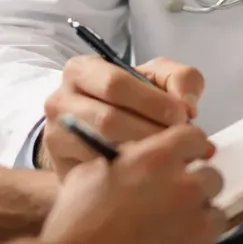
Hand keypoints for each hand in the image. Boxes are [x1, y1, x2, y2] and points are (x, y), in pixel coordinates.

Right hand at [38, 55, 204, 176]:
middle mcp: (61, 98)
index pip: (116, 83)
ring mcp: (56, 133)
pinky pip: (96, 171)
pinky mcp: (60, 164)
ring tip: (170, 158)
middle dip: (150, 131)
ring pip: (103, 147)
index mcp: (83, 69)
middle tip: (180, 143)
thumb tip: (186, 105)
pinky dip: (126, 174)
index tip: (182, 116)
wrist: (104, 137)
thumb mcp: (158, 81)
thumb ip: (181, 79)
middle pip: (109, 119)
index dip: (153, 102)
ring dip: (142, 155)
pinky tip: (148, 173)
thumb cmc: (134, 104)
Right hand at [41, 124, 225, 243]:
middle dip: (194, 189)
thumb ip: (122, 160)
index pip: (193, 138)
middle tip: (170, 205)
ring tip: (165, 240)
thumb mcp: (89, 175)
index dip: (186, 150)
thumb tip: (134, 156)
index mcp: (157, 159)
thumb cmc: (74, 230)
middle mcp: (185, 188)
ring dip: (196, 224)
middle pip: (211, 178)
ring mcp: (199, 228)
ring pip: (214, 217)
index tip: (183, 160)